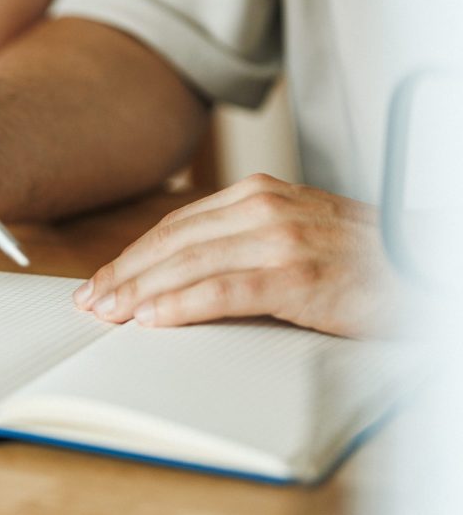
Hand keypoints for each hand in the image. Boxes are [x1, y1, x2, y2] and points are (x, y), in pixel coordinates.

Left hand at [72, 174, 394, 336]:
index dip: (133, 255)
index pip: (176, 226)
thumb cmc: (356, 258)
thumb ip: (240, 243)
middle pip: (173, 242)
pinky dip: (182, 305)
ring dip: (141, 291)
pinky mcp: (298, 275)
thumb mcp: (291, 233)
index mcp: (257, 195)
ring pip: (189, 264)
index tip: (103, 279)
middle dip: (125, 273)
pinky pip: (225, 291)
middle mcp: (263, 209)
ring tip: (110, 312)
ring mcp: (281, 239)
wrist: (422, 266)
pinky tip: (153, 319)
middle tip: (91, 300)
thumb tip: (179, 274)